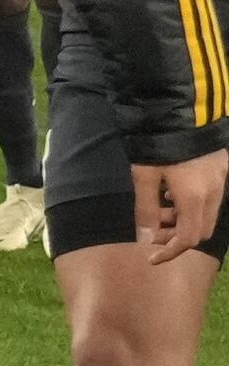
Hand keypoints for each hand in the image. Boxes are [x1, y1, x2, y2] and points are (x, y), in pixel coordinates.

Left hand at [141, 149, 226, 263]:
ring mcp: (221, 179)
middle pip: (201, 229)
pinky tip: (171, 193)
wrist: (181, 108)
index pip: (189, 239)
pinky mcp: (221, 167)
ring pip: (207, 214)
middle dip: (177, 237)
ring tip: (159, 211)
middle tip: (154, 232)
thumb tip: (146, 239)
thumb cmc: (157, 142)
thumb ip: (146, 209)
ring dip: (184, 220)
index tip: (151, 257)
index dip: (171, 252)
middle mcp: (215, 192)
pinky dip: (192, 204)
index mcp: (195, 197)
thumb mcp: (144, 176)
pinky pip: (211, 197)